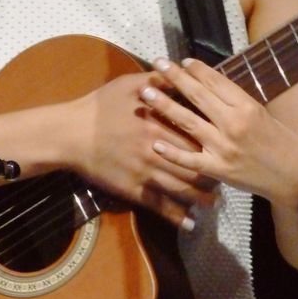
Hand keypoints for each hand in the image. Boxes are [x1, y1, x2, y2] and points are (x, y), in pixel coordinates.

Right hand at [67, 72, 216, 228]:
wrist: (70, 134)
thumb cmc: (99, 106)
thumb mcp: (128, 85)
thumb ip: (156, 82)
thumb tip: (180, 75)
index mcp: (158, 124)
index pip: (195, 136)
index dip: (213, 143)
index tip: (225, 146)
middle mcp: (156, 151)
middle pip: (193, 165)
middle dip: (213, 173)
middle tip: (227, 177)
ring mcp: (145, 173)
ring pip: (181, 189)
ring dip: (200, 197)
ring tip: (214, 201)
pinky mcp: (132, 190)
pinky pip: (159, 206)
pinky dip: (176, 216)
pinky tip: (190, 223)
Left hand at [139, 57, 297, 210]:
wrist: (293, 176)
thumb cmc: (279, 140)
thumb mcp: (261, 112)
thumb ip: (235, 101)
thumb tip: (208, 84)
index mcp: (247, 106)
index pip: (215, 82)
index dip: (196, 69)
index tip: (181, 61)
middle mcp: (233, 124)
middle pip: (198, 95)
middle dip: (174, 77)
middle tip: (157, 63)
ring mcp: (224, 148)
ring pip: (188, 122)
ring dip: (164, 106)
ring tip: (146, 93)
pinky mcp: (218, 170)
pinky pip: (190, 160)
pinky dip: (172, 152)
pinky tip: (155, 143)